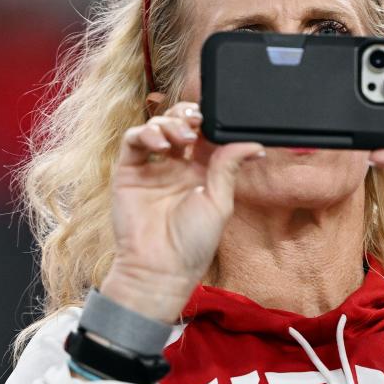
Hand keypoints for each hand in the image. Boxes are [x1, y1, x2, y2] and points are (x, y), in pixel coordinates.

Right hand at [101, 101, 264, 319]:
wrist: (160, 268)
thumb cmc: (193, 243)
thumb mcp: (219, 202)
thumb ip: (229, 167)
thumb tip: (254, 144)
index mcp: (201, 173)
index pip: (204, 135)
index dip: (208, 122)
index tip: (214, 119)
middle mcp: (176, 167)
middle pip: (179, 125)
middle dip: (188, 116)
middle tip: (196, 122)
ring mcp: (152, 168)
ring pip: (157, 127)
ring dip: (170, 124)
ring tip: (181, 139)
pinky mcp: (128, 172)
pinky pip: (133, 140)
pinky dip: (146, 133)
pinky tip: (161, 144)